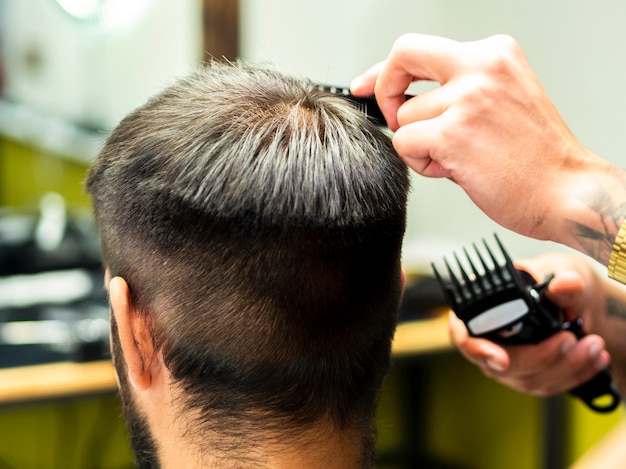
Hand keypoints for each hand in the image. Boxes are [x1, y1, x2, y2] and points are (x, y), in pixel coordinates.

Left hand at [352, 33, 625, 261]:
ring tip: (456, 157)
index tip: (365, 85)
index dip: (386, 70)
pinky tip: (454, 169)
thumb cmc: (533, 157)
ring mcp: (468, 98)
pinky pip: (405, 144)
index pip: (419, 48)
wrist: (566, 192)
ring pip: (403, 117)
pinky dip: (421, 163)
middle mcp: (482, 67)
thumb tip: (400, 98)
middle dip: (385, 90)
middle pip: (401, 57)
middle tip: (396, 119)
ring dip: (420, 144)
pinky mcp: (455, 133)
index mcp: (494, 54)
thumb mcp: (501, 101)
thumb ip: (455, 90)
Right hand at [448, 252, 610, 396]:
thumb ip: (564, 278)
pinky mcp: (531, 376)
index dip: (477, 349)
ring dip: (565, 367)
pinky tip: (595, 359)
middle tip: (568, 339)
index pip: (463, 335)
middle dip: (539, 358)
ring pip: (528, 380)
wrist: (579, 301)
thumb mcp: (562, 268)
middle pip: (500, 365)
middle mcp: (489, 340)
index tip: (501, 358)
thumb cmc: (557, 279)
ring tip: (593, 344)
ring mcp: (508, 362)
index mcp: (480, 309)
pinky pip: (549, 386)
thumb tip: (564, 286)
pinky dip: (576, 374)